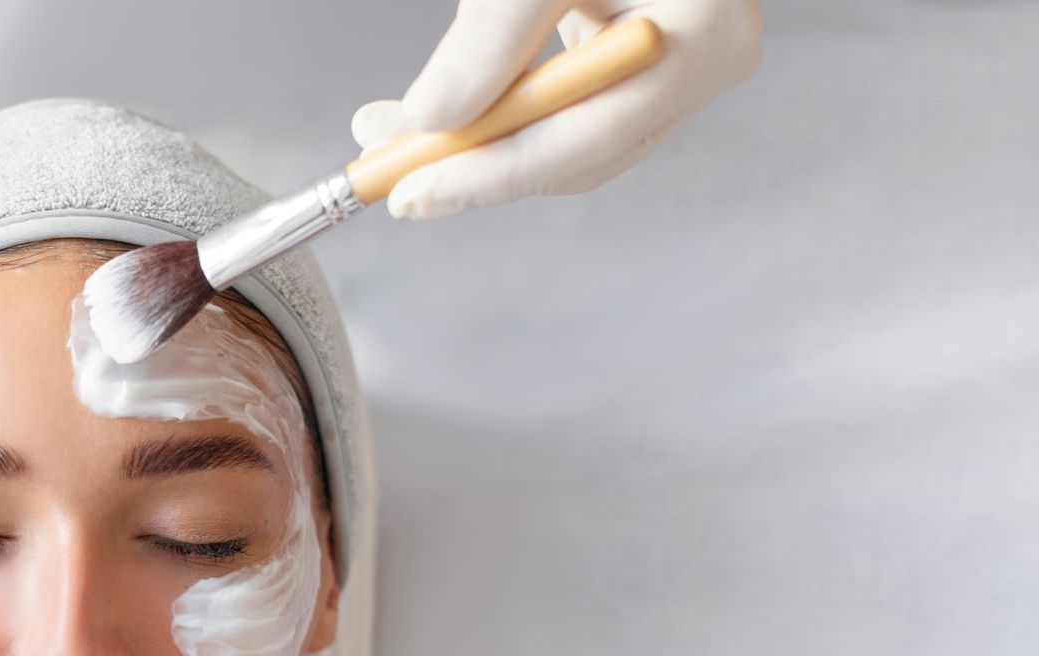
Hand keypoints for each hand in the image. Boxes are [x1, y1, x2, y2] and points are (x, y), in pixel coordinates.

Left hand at [351, 0, 761, 218]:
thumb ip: (492, 39)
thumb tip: (431, 119)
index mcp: (705, 35)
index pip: (584, 140)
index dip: (490, 175)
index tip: (408, 191)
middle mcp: (705, 60)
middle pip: (572, 155)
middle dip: (471, 162)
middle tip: (378, 160)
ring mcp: (676, 62)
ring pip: (562, 139)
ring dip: (474, 139)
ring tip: (392, 126)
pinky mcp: (638, 53)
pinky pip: (563, 105)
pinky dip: (499, 108)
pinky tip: (447, 101)